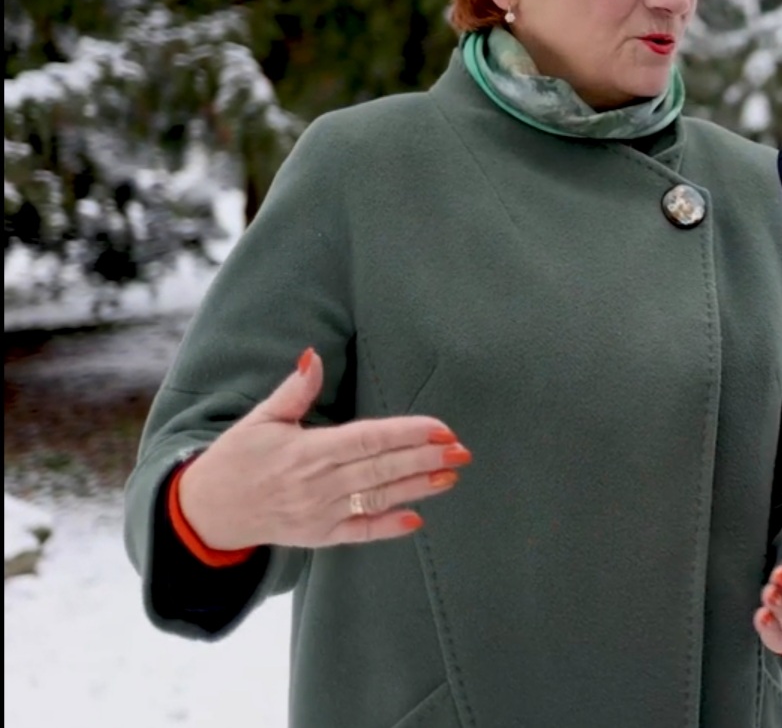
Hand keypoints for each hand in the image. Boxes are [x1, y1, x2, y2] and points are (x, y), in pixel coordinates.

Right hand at [177, 348, 470, 549]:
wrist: (209, 512)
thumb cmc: (237, 458)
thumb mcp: (261, 419)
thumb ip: (294, 391)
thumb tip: (314, 357)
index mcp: (306, 451)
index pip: (367, 440)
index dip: (406, 434)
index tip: (441, 428)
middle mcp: (316, 484)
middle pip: (380, 470)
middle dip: (424, 459)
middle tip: (462, 450)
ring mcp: (319, 513)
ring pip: (377, 499)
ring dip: (417, 488)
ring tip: (451, 476)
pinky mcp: (319, 536)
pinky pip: (359, 532)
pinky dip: (387, 527)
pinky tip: (416, 521)